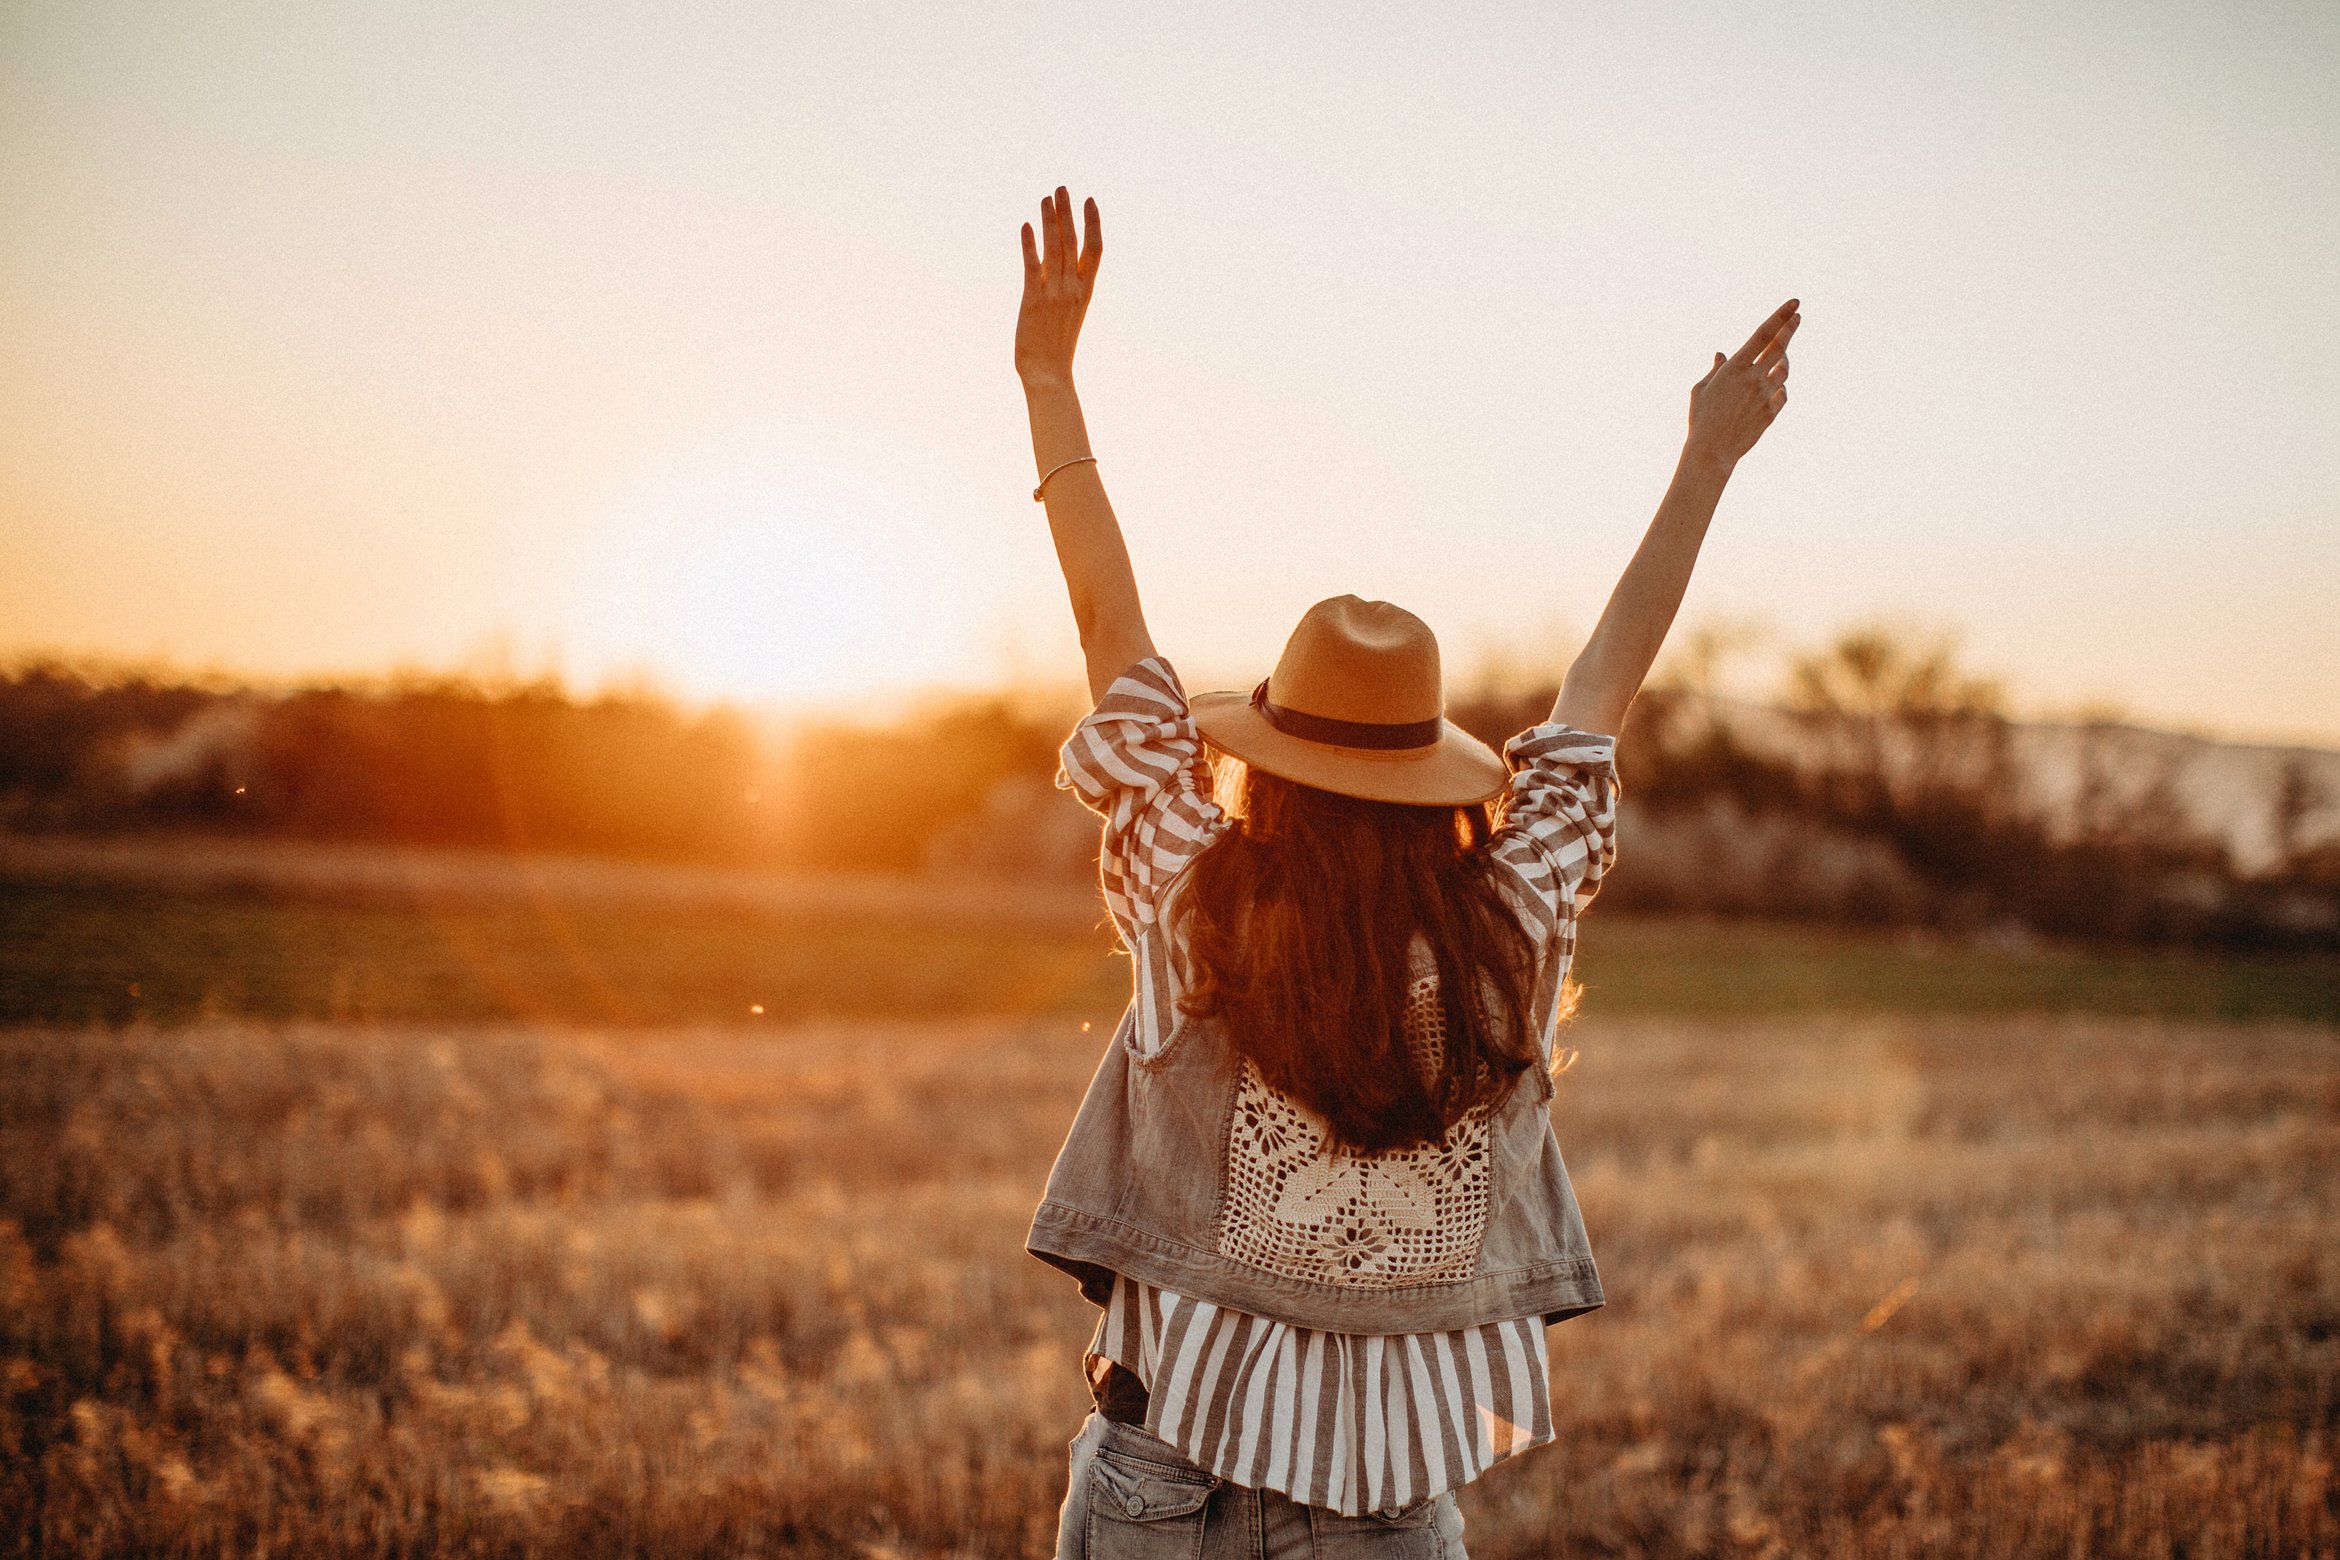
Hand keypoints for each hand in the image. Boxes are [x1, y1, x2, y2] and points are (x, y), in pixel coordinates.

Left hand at [1016, 186, 1101, 388]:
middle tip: (1062, 187)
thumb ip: (1062, 286)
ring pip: (1055, 248)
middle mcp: (1073, 288)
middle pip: (1074, 241)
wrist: (1048, 374)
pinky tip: (1026, 226)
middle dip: (1067, 212)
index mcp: (1086, 291)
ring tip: (1045, 198)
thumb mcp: (1065, 311)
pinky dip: (1030, 244)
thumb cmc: (1055, 346)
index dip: (1093, 223)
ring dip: (1050, 220)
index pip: (1095, 249)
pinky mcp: (1034, 300)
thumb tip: (1051, 262)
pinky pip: (1033, 266)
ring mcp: (1055, 294)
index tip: (1089, 200)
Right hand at [1686, 298, 1798, 467]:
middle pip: (1780, 347)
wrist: (1712, 452)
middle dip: (1790, 329)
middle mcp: (1754, 378)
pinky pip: (1782, 392)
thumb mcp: (1701, 390)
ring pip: (1784, 369)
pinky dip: (1778, 386)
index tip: (1794, 304)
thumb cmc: (1701, 419)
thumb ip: (1716, 370)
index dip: (1781, 317)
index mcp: (1735, 368)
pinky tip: (1773, 385)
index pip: (1763, 334)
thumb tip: (1722, 354)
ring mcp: (1765, 395)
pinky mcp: (1771, 412)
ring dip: (1783, 360)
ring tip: (1780, 355)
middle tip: (1797, 317)